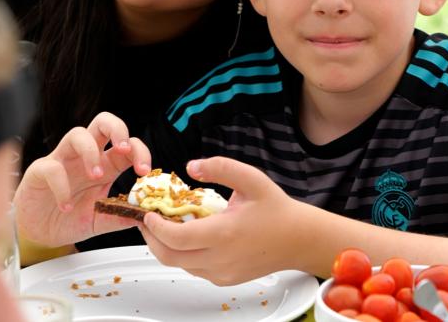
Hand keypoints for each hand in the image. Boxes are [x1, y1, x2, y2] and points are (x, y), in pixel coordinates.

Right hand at [14, 112, 152, 245]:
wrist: (40, 234)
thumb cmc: (71, 220)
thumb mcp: (101, 221)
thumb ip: (121, 217)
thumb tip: (146, 217)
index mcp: (106, 165)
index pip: (127, 145)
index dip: (139, 151)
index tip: (144, 171)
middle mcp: (85, 157)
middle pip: (103, 123)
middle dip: (118, 129)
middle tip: (123, 149)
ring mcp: (63, 161)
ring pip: (77, 134)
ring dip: (90, 152)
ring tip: (96, 176)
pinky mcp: (40, 171)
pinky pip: (52, 167)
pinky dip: (61, 186)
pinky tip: (67, 206)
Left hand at [139, 156, 315, 284]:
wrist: (299, 239)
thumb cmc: (278, 210)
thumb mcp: (251, 179)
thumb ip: (221, 167)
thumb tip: (192, 167)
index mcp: (224, 233)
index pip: (175, 237)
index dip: (155, 226)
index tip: (148, 214)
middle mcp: (220, 258)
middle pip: (169, 256)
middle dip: (152, 239)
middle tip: (147, 223)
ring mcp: (222, 273)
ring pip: (180, 265)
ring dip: (167, 248)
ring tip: (165, 228)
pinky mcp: (225, 280)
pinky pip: (195, 270)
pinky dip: (184, 256)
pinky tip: (188, 239)